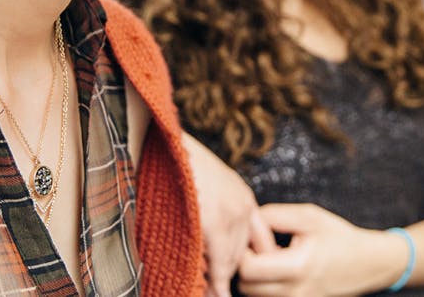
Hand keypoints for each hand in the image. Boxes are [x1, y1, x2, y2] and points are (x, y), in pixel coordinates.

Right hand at [182, 133, 275, 296]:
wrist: (161, 141)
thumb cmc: (174, 166)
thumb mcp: (205, 187)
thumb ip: (214, 212)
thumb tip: (208, 247)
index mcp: (243, 197)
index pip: (261, 241)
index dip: (251, 262)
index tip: (242, 279)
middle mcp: (244, 206)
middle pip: (245, 255)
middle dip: (231, 275)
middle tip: (218, 292)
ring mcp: (232, 213)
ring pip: (232, 262)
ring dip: (221, 280)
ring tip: (211, 294)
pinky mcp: (214, 221)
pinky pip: (219, 264)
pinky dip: (215, 283)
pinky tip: (213, 293)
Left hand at [237, 203, 405, 296]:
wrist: (369, 263)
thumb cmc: (339, 237)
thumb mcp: (309, 216)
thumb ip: (274, 216)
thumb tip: (247, 221)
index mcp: (299, 266)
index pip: (248, 268)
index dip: (244, 249)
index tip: (255, 237)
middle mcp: (296, 291)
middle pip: (245, 286)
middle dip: (245, 264)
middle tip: (259, 247)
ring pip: (253, 296)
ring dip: (254, 278)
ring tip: (269, 259)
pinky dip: (264, 287)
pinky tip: (276, 271)